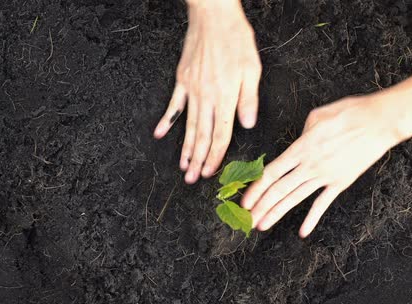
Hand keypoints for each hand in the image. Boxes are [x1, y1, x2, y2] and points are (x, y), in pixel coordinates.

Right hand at [153, 0, 261, 183]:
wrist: (213, 16)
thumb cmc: (236, 39)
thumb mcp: (252, 69)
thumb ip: (249, 100)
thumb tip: (247, 125)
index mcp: (226, 96)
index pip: (221, 134)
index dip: (216, 156)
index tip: (211, 171)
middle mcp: (206, 97)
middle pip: (202, 135)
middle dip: (198, 160)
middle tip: (193, 179)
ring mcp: (191, 89)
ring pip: (188, 125)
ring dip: (185, 148)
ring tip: (182, 166)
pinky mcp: (182, 80)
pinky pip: (174, 105)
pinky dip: (167, 121)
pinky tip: (160, 135)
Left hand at [241, 94, 404, 237]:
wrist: (379, 122)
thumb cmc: (349, 112)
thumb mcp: (317, 116)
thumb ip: (302, 134)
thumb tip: (298, 144)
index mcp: (301, 148)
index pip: (271, 172)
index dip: (255, 188)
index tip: (244, 200)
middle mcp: (310, 165)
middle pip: (279, 190)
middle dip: (261, 206)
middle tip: (246, 220)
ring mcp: (325, 176)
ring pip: (295, 198)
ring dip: (277, 213)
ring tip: (262, 226)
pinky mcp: (341, 182)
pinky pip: (323, 203)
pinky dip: (312, 218)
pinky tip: (302, 232)